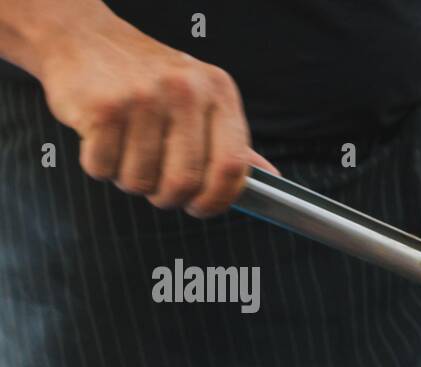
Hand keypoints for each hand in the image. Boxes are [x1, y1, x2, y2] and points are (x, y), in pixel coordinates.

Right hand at [35, 11, 274, 215]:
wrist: (81, 37)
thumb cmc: (146, 78)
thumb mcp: (201, 97)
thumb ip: (232, 141)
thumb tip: (270, 178)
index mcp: (218, 92)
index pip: (233, 166)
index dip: (218, 199)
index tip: (201, 206)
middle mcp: (186, 91)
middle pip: (186, 182)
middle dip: (168, 197)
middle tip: (156, 187)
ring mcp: (143, 97)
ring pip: (141, 181)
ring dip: (130, 180)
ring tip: (126, 151)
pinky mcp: (103, 107)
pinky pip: (104, 168)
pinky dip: (99, 166)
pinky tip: (101, 138)